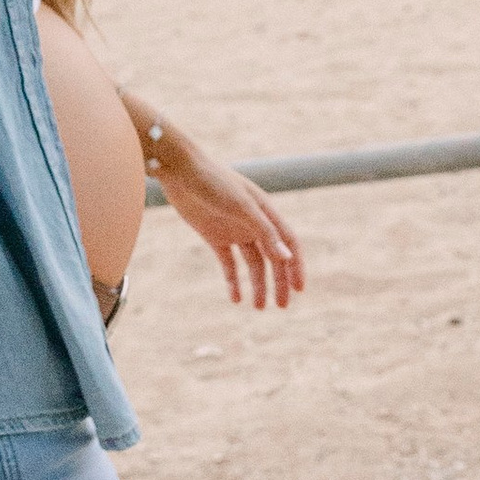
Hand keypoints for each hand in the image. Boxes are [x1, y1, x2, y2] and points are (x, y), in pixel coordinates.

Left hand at [156, 130, 304, 310]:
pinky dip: (233, 281)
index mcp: (266, 212)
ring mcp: (234, 230)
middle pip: (272, 257)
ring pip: (252, 264)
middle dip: (279, 282)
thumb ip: (265, 232)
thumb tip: (287, 258)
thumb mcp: (242, 207)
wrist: (180, 172)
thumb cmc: (214, 182)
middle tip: (282, 306)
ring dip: (258, 285)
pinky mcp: (215, 236)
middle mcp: (253, 223)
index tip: (299, 290)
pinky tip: (236, 299)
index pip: (288, 243)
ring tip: (259, 308)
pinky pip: (229, 263)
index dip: (296, 265)